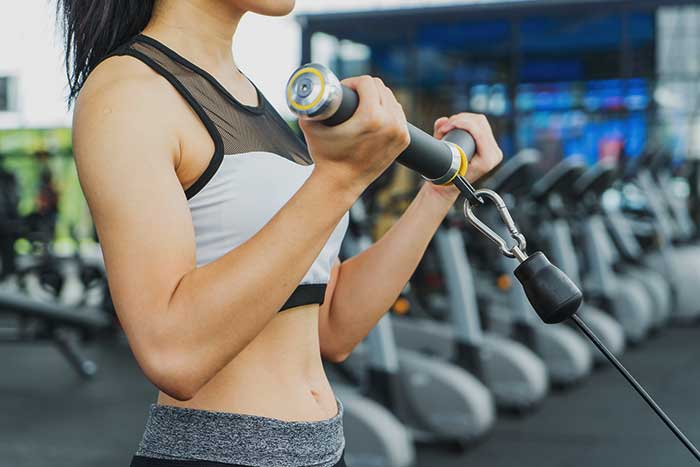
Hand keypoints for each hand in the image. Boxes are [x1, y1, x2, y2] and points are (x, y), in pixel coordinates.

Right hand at [300, 76, 409, 196]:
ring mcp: (399, 132)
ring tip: (364, 104)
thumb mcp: (311, 128)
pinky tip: (378, 113)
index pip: (368, 82)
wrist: (341, 183)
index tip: (345, 90)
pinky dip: (389, 111)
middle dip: (366, 88)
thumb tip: (304, 93)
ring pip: (392, 100)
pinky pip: (399, 115)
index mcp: (372, 117)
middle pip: (382, 88)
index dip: (353, 82)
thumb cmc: (326, 158)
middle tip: (353, 96)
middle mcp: (390, 123)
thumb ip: (306, 107)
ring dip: (379, 97)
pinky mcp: (403, 140)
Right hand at [422, 113, 503, 200]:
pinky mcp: (489, 144)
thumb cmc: (447, 177)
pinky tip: (455, 125)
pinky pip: (480, 124)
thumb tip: (442, 121)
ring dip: (462, 119)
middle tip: (445, 125)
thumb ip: (440, 137)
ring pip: (480, 120)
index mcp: (488, 159)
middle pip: (480, 122)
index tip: (447, 125)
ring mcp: (493, 149)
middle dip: (460, 119)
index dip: (461, 123)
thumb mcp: (443, 159)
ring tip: (448, 126)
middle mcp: (494, 153)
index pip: (478, 131)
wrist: (450, 187)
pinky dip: (466, 121)